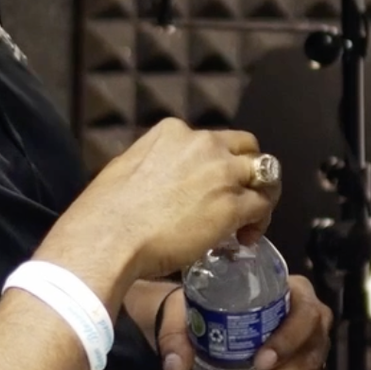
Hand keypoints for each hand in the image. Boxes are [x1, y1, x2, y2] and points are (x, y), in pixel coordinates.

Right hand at [40, 119, 279, 291]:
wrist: (109, 236)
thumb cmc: (106, 211)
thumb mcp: (126, 168)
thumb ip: (152, 164)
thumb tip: (159, 180)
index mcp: (173, 132)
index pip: (211, 140)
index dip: (215, 164)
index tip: (208, 188)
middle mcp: (203, 144)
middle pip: (246, 148)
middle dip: (247, 170)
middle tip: (240, 196)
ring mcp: (221, 173)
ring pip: (264, 173)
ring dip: (261, 194)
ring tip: (250, 220)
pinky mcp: (233, 205)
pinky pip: (262, 207)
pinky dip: (259, 222)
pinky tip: (245, 237)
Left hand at [154, 274, 332, 369]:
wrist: (209, 323)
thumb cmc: (207, 309)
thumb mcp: (187, 312)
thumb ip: (177, 335)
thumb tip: (174, 369)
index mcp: (293, 295)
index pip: (305, 315)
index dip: (288, 341)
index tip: (259, 362)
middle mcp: (311, 326)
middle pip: (308, 359)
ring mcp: (311, 357)